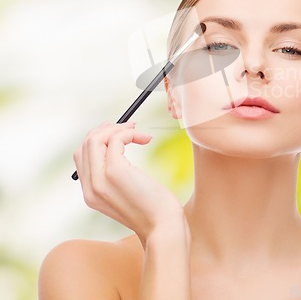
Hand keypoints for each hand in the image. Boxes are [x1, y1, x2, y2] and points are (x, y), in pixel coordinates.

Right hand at [73, 122, 188, 246]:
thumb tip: (119, 144)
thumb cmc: (153, 209)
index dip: (99, 138)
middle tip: (131, 126)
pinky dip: (130, 133)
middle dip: (107, 129)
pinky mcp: (115, 172)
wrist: (164, 228)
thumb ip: (117, 176)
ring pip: (95, 139)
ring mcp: (100, 180)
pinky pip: (115, 139)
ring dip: (118, 128)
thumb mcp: (128, 193)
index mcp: (90, 194)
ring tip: (139, 132)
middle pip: (85, 144)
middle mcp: (89, 188)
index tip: (118, 131)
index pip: (81, 155)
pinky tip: (145, 139)